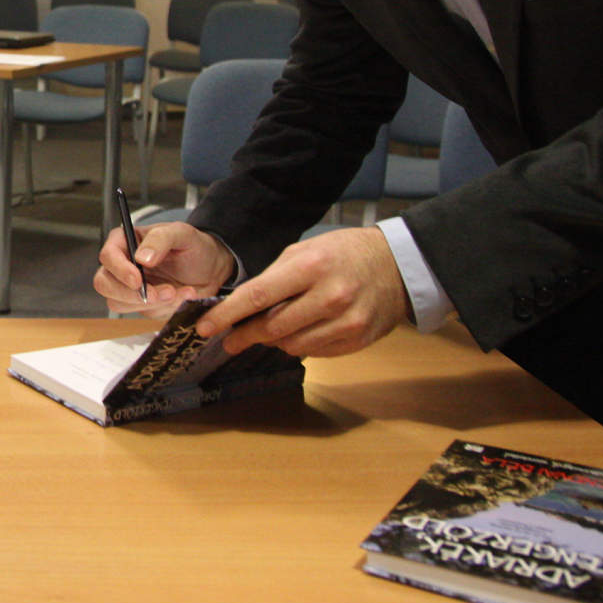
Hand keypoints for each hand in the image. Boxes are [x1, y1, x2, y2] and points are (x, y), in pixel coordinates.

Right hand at [93, 221, 234, 319]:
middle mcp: (122, 264)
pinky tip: (180, 296)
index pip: (108, 256)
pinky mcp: (140, 305)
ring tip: (176, 292)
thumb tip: (141, 257)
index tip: (138, 280)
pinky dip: (163, 309)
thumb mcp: (182, 234)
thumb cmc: (194, 246)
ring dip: (150, 303)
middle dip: (130, 294)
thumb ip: (160, 239)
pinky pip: (143, 313)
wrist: (210, 269)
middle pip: (104, 284)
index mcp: (125, 241)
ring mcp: (129, 287)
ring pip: (120, 304)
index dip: (119, 270)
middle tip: (159, 294)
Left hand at [195, 226, 410, 358]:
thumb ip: (274, 278)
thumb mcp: (306, 250)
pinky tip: (298, 332)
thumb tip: (242, 307)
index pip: (258, 295)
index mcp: (311, 267)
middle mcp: (329, 297)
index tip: (206, 327)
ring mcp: (345, 323)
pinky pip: (314, 352)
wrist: (396, 266)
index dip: (228, 315)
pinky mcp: (356, 341)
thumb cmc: (344, 253)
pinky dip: (298, 345)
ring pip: (291, 345)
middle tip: (230, 338)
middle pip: (272, 326)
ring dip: (272, 341)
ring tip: (267, 330)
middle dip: (245, 334)